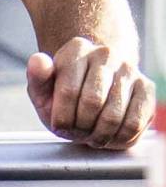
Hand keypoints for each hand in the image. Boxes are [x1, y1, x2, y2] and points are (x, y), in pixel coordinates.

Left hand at [26, 36, 152, 149]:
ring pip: (114, 115)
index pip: (68, 91)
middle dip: (81, 126)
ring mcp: (129, 70)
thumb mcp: (43, 90)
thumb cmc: (64, 95)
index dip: (62, 117)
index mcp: (76, 49)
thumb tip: (38, 60)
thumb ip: (38, 77)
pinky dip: (119, 137)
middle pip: (92, 102)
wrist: (94, 93)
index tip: (60, 125)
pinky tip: (110, 135)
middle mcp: (105, 55)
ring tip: (91, 134)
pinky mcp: (147, 89)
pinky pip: (134, 122)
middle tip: (77, 132)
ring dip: (99, 135)